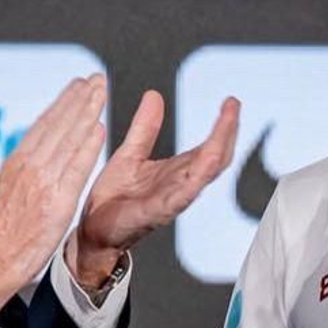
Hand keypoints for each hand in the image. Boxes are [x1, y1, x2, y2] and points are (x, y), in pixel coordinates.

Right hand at [0, 75, 107, 319]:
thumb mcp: (7, 194)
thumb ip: (24, 175)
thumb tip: (36, 161)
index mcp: (17, 164)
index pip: (45, 126)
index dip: (64, 104)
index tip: (77, 87)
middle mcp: (28, 166)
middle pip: (57, 124)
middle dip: (78, 98)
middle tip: (95, 78)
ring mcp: (42, 181)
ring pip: (67, 137)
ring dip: (86, 110)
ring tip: (100, 90)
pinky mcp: (55, 201)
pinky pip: (76, 167)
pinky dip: (87, 146)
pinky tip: (100, 128)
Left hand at [71, 91, 240, 288]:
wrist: (93, 231)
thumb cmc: (114, 198)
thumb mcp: (130, 154)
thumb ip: (145, 128)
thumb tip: (154, 95)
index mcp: (178, 172)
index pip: (211, 147)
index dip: (224, 126)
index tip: (232, 102)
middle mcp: (181, 186)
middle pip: (217, 158)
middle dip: (228, 132)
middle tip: (234, 106)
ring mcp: (172, 199)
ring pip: (205, 173)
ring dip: (218, 148)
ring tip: (226, 125)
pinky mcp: (156, 211)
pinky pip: (181, 193)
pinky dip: (196, 177)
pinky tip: (206, 159)